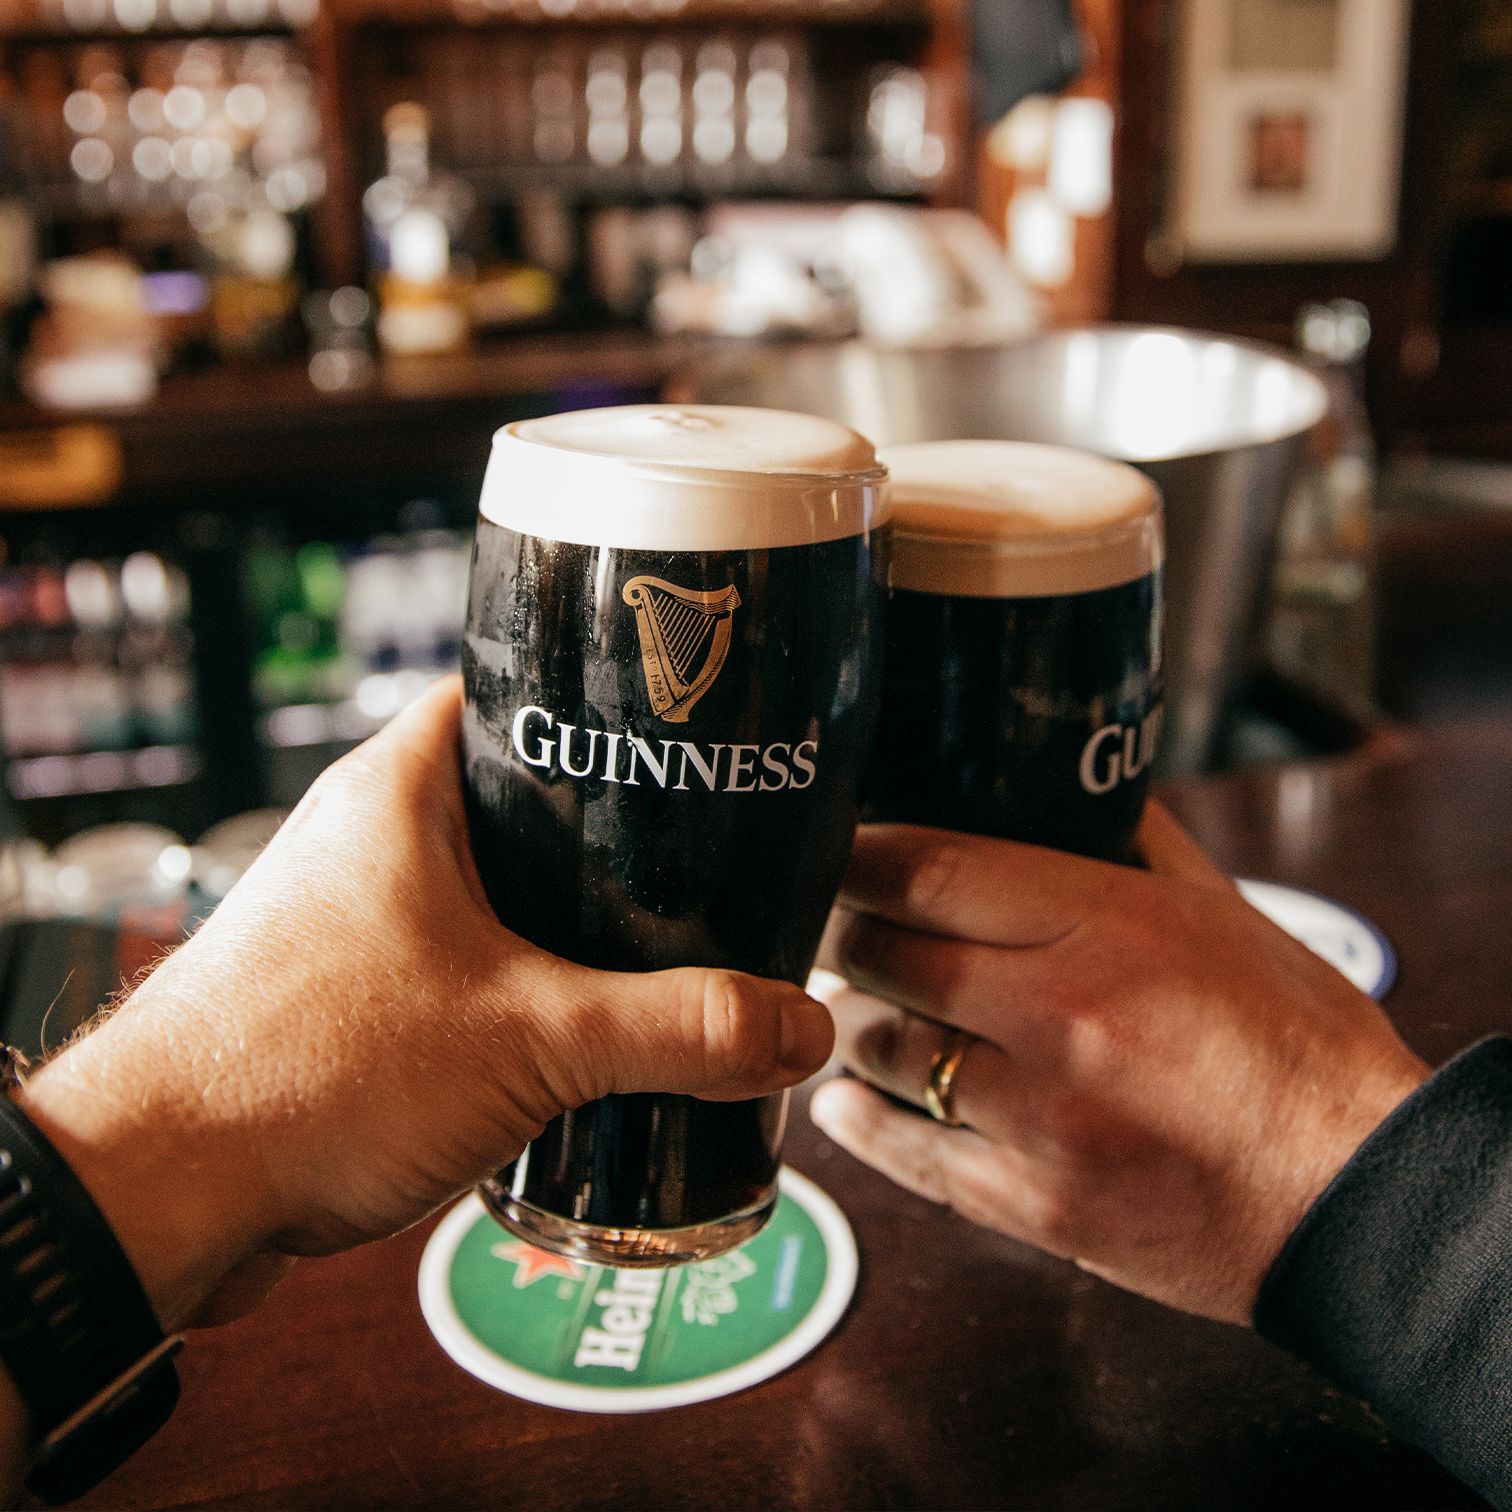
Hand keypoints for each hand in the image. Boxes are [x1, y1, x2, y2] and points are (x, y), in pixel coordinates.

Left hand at [18, 679, 831, 1331]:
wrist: (158, 1196)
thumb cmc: (302, 1072)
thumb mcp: (531, 1039)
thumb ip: (677, 1029)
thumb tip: (798, 1026)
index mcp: (401, 787)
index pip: (515, 685)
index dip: (606, 697)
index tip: (689, 726)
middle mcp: (369, 834)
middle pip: (517, 794)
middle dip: (608, 831)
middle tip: (702, 851)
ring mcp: (352, 914)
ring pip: (488, 886)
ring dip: (564, 917)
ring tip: (663, 940)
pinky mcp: (345, 991)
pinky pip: (456, 959)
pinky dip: (517, 980)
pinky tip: (579, 1027)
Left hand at [810, 806, 1427, 1324]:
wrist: (1358, 1195)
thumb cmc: (1300, 1045)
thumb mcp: (1226, 911)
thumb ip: (1136, 844)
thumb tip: (1077, 791)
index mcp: (1104, 925)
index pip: (926, 869)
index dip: (856, 856)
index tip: (832, 850)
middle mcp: (1057, 1016)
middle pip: (883, 954)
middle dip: (842, 934)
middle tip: (832, 924)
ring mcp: (1037, 1119)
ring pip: (879, 1049)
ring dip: (851, 1021)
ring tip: (849, 1003)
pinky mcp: (1031, 1207)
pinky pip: (904, 1153)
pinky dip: (858, 1121)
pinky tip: (842, 1099)